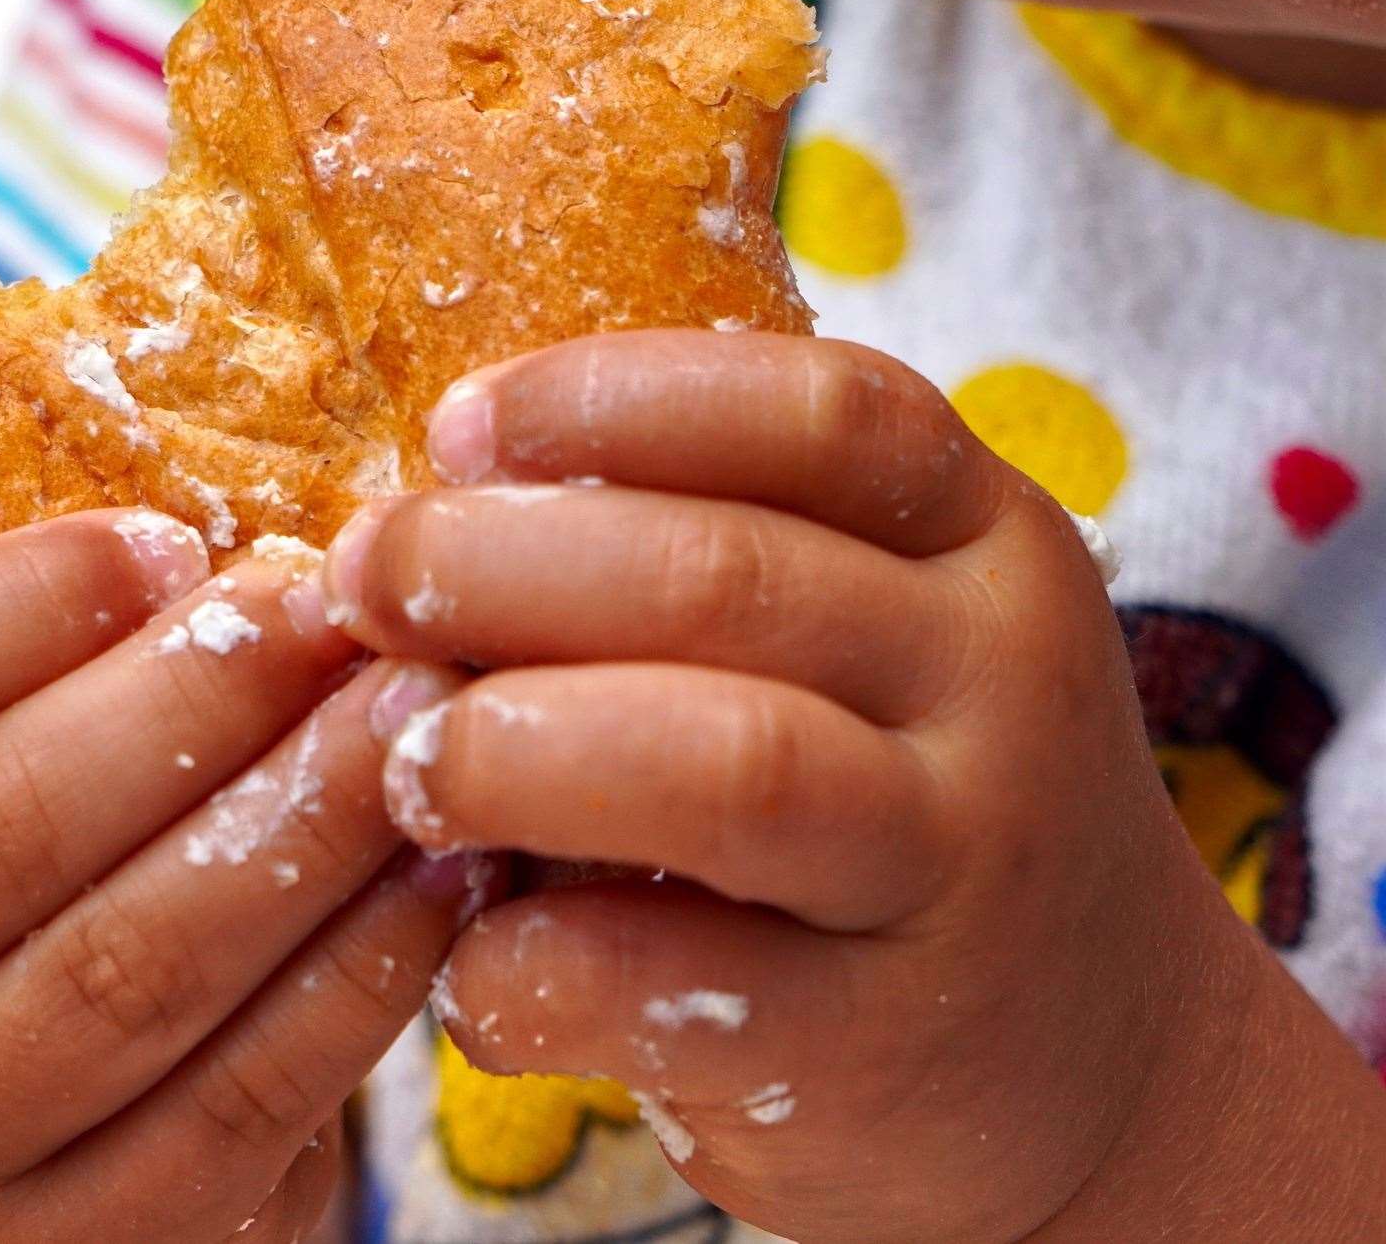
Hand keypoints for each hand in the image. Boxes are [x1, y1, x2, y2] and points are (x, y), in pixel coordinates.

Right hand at [0, 512, 484, 1241]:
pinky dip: (358, 974)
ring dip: (300, 823)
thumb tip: (226, 512)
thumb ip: (18, 642)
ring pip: (127, 968)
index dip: (11, 601)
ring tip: (410, 715)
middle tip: (332, 608)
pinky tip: (437, 869)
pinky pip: (235, 1101)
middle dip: (195, 700)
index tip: (171, 539)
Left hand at [320, 330, 1385, 1240]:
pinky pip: (658, 981)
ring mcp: (958, 870)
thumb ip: (709, 572)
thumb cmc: (909, 807)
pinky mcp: (882, 1049)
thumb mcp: (875, 648)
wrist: (1101, 1067)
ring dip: (510, 750)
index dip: (610, 400)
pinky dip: (519, 963)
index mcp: (985, 543)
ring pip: (724, 764)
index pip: (816, 414)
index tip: (457, 429)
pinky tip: (473, 962)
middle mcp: (1004, 685)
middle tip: (367, 583)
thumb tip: (428, 528)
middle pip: (729, 577)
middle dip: (498, 565)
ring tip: (407, 766)